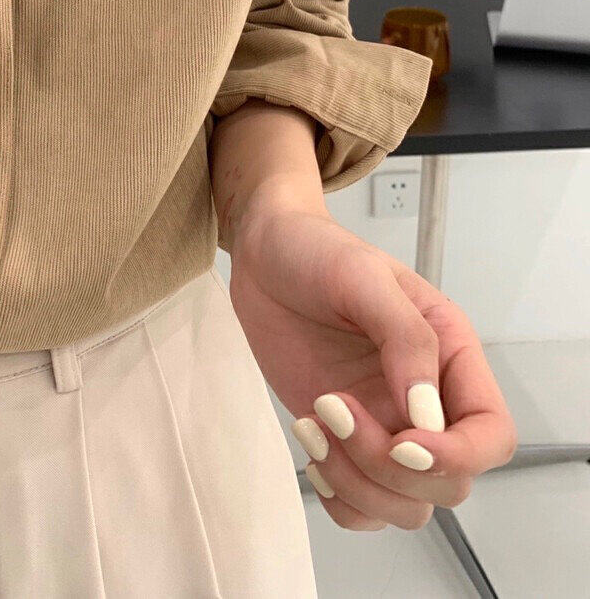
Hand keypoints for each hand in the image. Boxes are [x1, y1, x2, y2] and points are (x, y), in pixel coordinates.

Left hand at [228, 199, 517, 530]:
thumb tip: (427, 415)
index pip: (491, 434)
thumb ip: (406, 338)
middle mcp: (427, 399)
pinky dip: (339, 496)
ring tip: (315, 420)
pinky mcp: (346, 440)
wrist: (266, 255)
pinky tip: (312, 442)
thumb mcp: (364, 277)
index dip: (458, 455)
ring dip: (357, 482)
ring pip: (405, 505)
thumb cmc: (317, 252)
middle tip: (334, 407)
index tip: (403, 443)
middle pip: (449, 482)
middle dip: (390, 467)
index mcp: (451, 354)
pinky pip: (362, 506)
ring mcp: (385, 423)